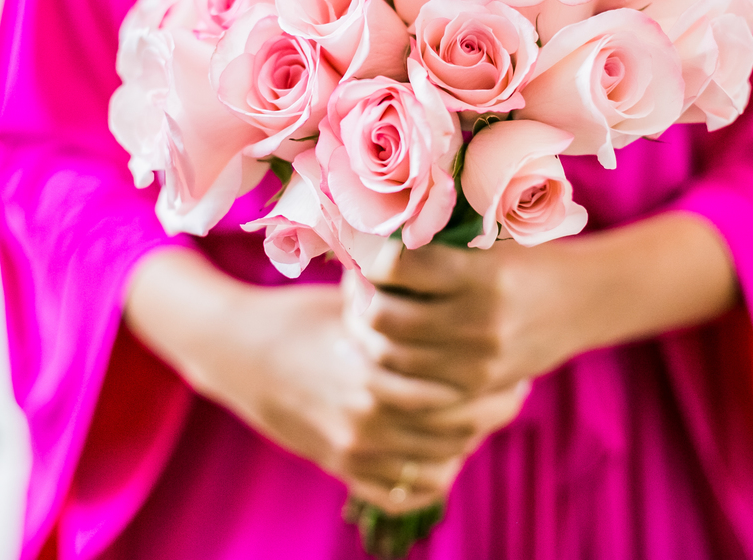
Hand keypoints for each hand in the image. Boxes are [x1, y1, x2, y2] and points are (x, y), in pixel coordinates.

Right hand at [124, 248, 528, 512]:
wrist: (237, 355)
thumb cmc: (300, 316)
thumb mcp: (350, 299)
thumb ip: (400, 295)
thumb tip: (451, 260)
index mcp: (374, 369)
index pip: (458, 390)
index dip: (495, 382)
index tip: (514, 367)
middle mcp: (365, 417)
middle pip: (456, 430)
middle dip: (491, 413)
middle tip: (512, 393)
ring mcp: (352, 449)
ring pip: (435, 463)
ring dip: (466, 443)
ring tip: (483, 418)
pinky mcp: (339, 468)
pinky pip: (400, 492)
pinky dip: (428, 476)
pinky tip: (443, 452)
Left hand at [351, 213, 739, 397]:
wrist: (586, 301)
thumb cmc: (529, 255)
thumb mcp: (493, 234)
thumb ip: (439, 234)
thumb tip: (370, 223)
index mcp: (483, 275)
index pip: (398, 265)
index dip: (368, 256)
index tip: (362, 247)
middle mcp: (480, 322)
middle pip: (384, 316)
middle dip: (360, 297)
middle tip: (356, 282)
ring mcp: (478, 361)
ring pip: (389, 354)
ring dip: (366, 332)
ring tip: (366, 311)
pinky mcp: (476, 386)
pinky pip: (410, 384)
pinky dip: (389, 363)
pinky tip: (386, 342)